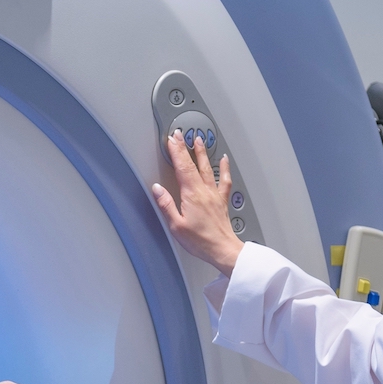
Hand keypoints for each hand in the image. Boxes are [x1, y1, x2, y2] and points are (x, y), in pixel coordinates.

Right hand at [148, 130, 244, 276]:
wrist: (223, 249)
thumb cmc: (201, 241)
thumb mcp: (176, 226)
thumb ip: (166, 205)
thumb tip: (157, 189)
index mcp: (192, 195)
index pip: (182, 167)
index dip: (176, 151)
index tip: (171, 139)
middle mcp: (204, 191)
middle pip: (193, 164)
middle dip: (185, 147)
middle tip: (180, 134)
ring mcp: (214, 194)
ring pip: (208, 168)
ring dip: (202, 153)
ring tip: (199, 140)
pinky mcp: (221, 201)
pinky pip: (224, 180)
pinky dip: (224, 168)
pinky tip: (224, 160)